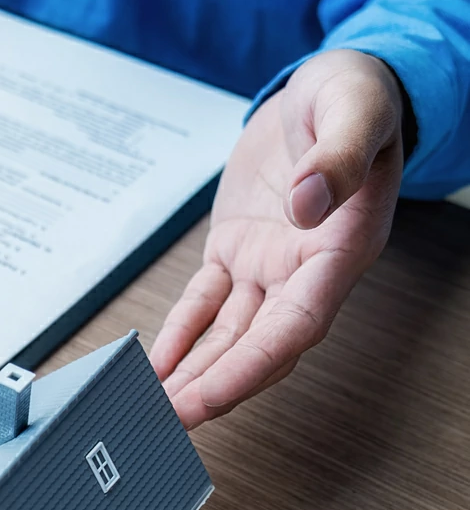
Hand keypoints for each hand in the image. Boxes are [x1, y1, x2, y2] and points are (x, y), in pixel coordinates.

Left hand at [150, 49, 405, 428]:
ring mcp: (269, 265)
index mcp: (342, 249)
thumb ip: (337, 158)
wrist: (333, 88)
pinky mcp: (237, 251)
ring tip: (153, 406)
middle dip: (214, 387)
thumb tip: (309, 203)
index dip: (252, 366)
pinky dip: (180, 333)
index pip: (296, 326)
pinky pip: (205, 303)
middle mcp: (305, 270)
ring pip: (228, 335)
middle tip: (168, 421)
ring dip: (193, 372)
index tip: (212, 398)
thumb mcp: (354, 111)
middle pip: (258, 346)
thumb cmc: (356, 97)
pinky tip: (156, 364)